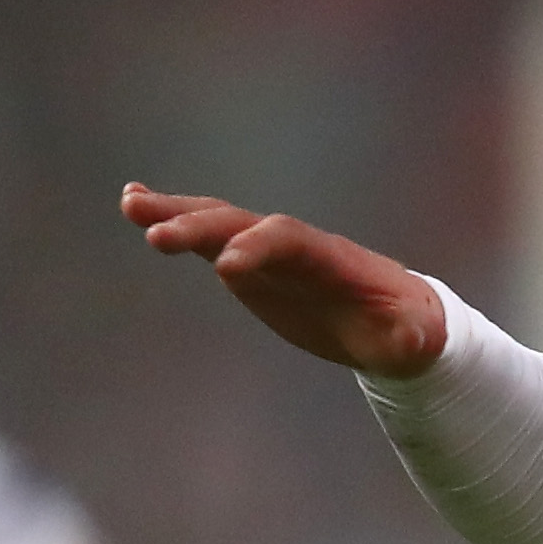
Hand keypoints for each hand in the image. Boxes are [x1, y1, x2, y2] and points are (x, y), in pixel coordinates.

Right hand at [121, 184, 446, 375]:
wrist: (390, 316)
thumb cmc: (403, 329)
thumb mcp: (412, 340)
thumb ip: (408, 338)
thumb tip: (410, 340)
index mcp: (329, 259)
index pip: (290, 241)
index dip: (260, 249)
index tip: (226, 269)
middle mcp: (292, 244)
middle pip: (244, 224)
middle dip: (202, 227)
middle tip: (157, 236)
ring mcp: (266, 250)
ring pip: (218, 222)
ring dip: (175, 211)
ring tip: (130, 202)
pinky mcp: (247, 263)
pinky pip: (207, 237)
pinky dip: (172, 220)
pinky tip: (134, 206)